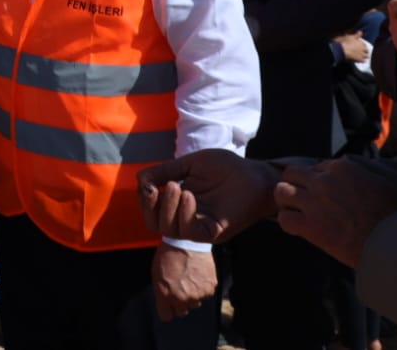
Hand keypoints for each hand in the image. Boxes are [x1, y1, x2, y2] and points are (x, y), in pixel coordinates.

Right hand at [137, 149, 278, 243]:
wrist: (256, 175)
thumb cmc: (226, 168)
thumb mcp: (190, 165)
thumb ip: (165, 171)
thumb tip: (140, 178)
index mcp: (179, 203)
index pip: (152, 210)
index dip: (144, 199)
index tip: (146, 182)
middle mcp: (187, 218)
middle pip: (155, 224)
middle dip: (149, 206)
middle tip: (155, 188)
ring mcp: (200, 226)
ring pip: (171, 229)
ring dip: (168, 207)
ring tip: (176, 186)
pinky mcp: (215, 231)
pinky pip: (192, 231)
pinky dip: (185, 214)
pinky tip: (189, 195)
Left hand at [151, 244, 216, 320]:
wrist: (187, 242)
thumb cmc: (169, 255)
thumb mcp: (156, 274)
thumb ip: (161, 292)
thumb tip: (166, 301)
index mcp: (165, 295)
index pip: (166, 316)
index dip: (167, 309)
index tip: (169, 305)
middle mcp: (181, 298)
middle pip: (181, 311)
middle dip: (180, 302)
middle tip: (180, 288)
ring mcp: (196, 295)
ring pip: (195, 304)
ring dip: (192, 296)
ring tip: (189, 279)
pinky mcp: (209, 289)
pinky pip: (205, 295)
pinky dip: (203, 288)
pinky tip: (198, 276)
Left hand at [274, 159, 396, 266]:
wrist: (395, 243)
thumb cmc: (396, 216)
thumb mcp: (379, 183)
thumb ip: (360, 176)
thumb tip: (356, 179)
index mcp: (341, 167)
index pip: (315, 168)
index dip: (317, 181)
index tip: (324, 194)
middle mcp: (323, 180)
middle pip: (292, 173)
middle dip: (294, 185)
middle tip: (302, 200)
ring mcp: (314, 202)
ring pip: (281, 192)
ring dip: (286, 201)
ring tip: (296, 211)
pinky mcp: (310, 226)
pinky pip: (284, 219)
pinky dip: (289, 223)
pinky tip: (299, 229)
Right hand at [334, 31, 368, 62]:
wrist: (342, 50)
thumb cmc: (345, 42)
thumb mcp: (351, 36)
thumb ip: (357, 35)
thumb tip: (361, 32)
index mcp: (362, 42)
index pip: (364, 44)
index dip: (362, 46)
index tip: (359, 46)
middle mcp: (363, 48)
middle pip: (367, 50)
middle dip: (365, 51)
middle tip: (360, 52)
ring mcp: (362, 54)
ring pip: (366, 56)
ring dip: (364, 56)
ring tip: (360, 57)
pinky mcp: (360, 59)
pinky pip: (364, 61)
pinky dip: (362, 61)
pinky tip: (359, 60)